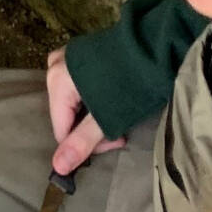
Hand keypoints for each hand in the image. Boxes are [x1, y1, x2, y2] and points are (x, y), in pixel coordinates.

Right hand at [46, 48, 123, 177]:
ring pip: (73, 103)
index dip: (87, 144)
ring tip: (119, 114)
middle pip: (67, 115)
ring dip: (95, 116)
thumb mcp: (107, 116)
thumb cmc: (132, 81)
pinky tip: (112, 99)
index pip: (62, 131)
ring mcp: (67, 57)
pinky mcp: (80, 54)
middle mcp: (55, 66)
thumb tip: (58, 168)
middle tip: (120, 131)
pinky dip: (94, 99)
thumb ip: (82, 143)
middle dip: (92, 129)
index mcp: (57, 81)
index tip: (115, 141)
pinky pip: (78, 87)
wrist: (156, 43)